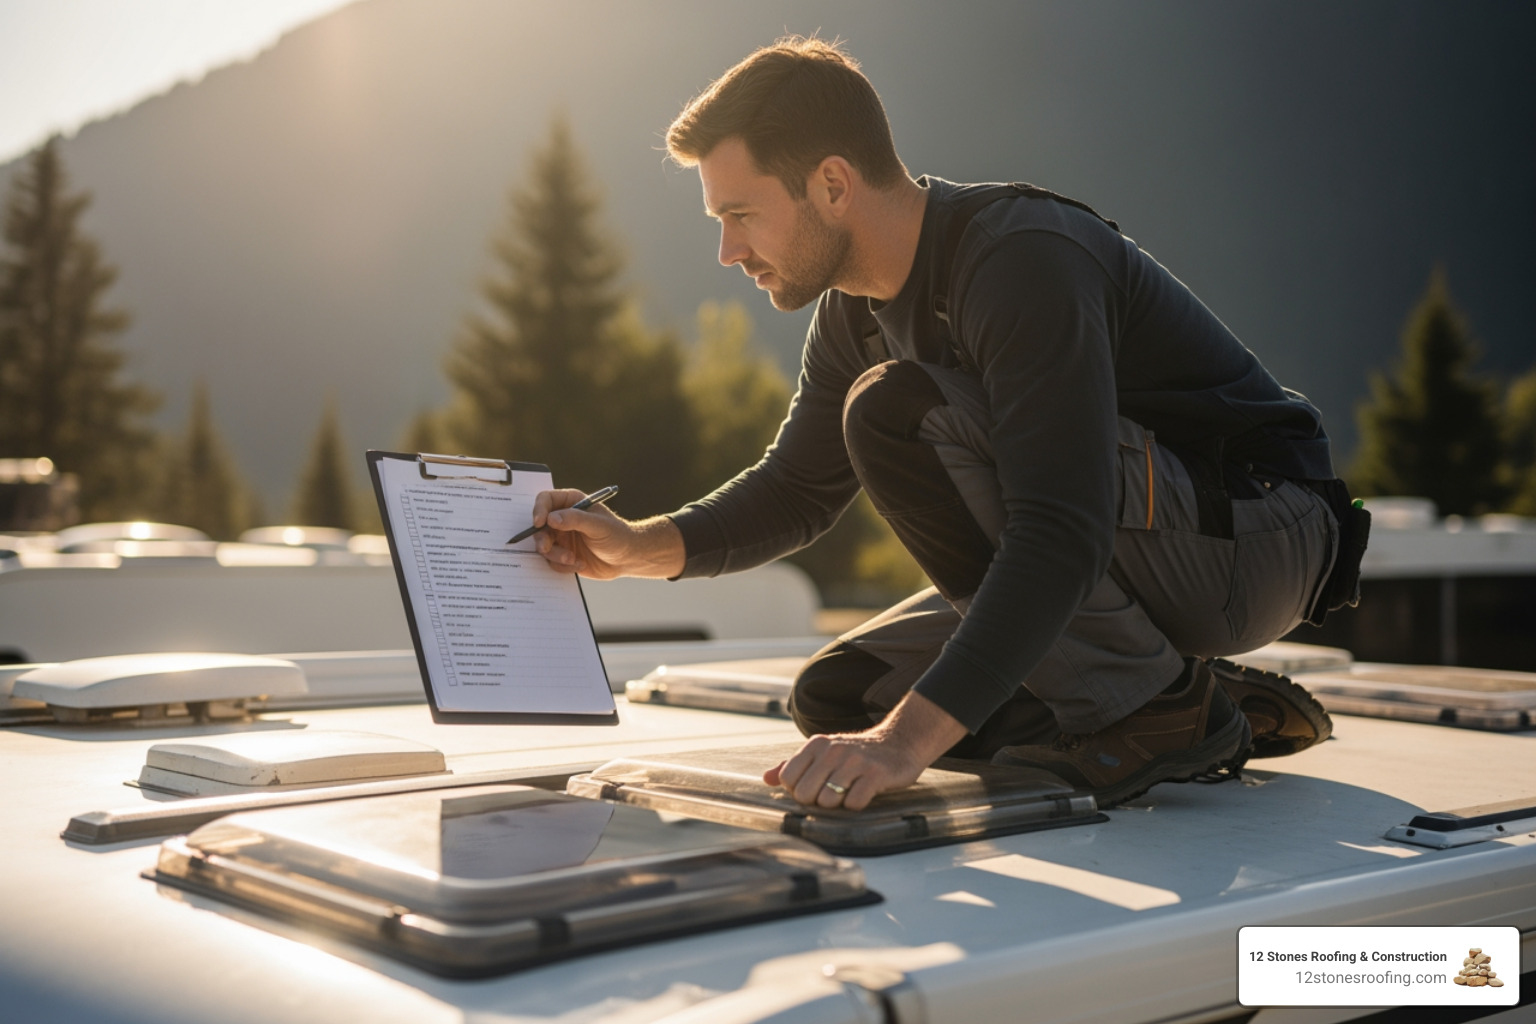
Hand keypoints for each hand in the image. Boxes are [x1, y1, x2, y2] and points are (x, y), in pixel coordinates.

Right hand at [528, 489, 684, 578]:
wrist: (627, 559)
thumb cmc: (617, 535)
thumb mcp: (598, 525)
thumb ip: (575, 519)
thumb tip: (551, 518)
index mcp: (570, 503)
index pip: (546, 500)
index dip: (538, 510)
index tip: (539, 523)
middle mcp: (562, 519)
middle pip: (538, 526)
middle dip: (541, 539)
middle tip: (546, 548)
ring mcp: (561, 538)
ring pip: (543, 546)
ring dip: (554, 555)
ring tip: (572, 559)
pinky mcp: (563, 555)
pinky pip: (551, 562)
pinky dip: (562, 565)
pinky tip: (580, 564)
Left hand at [763, 691, 967, 810]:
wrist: (900, 743)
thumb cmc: (856, 753)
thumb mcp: (824, 752)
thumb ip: (794, 765)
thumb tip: (766, 778)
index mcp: (816, 744)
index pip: (788, 779)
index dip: (799, 791)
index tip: (815, 787)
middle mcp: (833, 750)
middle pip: (804, 794)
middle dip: (816, 801)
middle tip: (833, 792)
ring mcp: (855, 762)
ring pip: (827, 802)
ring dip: (838, 805)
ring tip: (850, 791)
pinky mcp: (875, 775)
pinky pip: (854, 804)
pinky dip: (857, 805)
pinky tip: (864, 793)